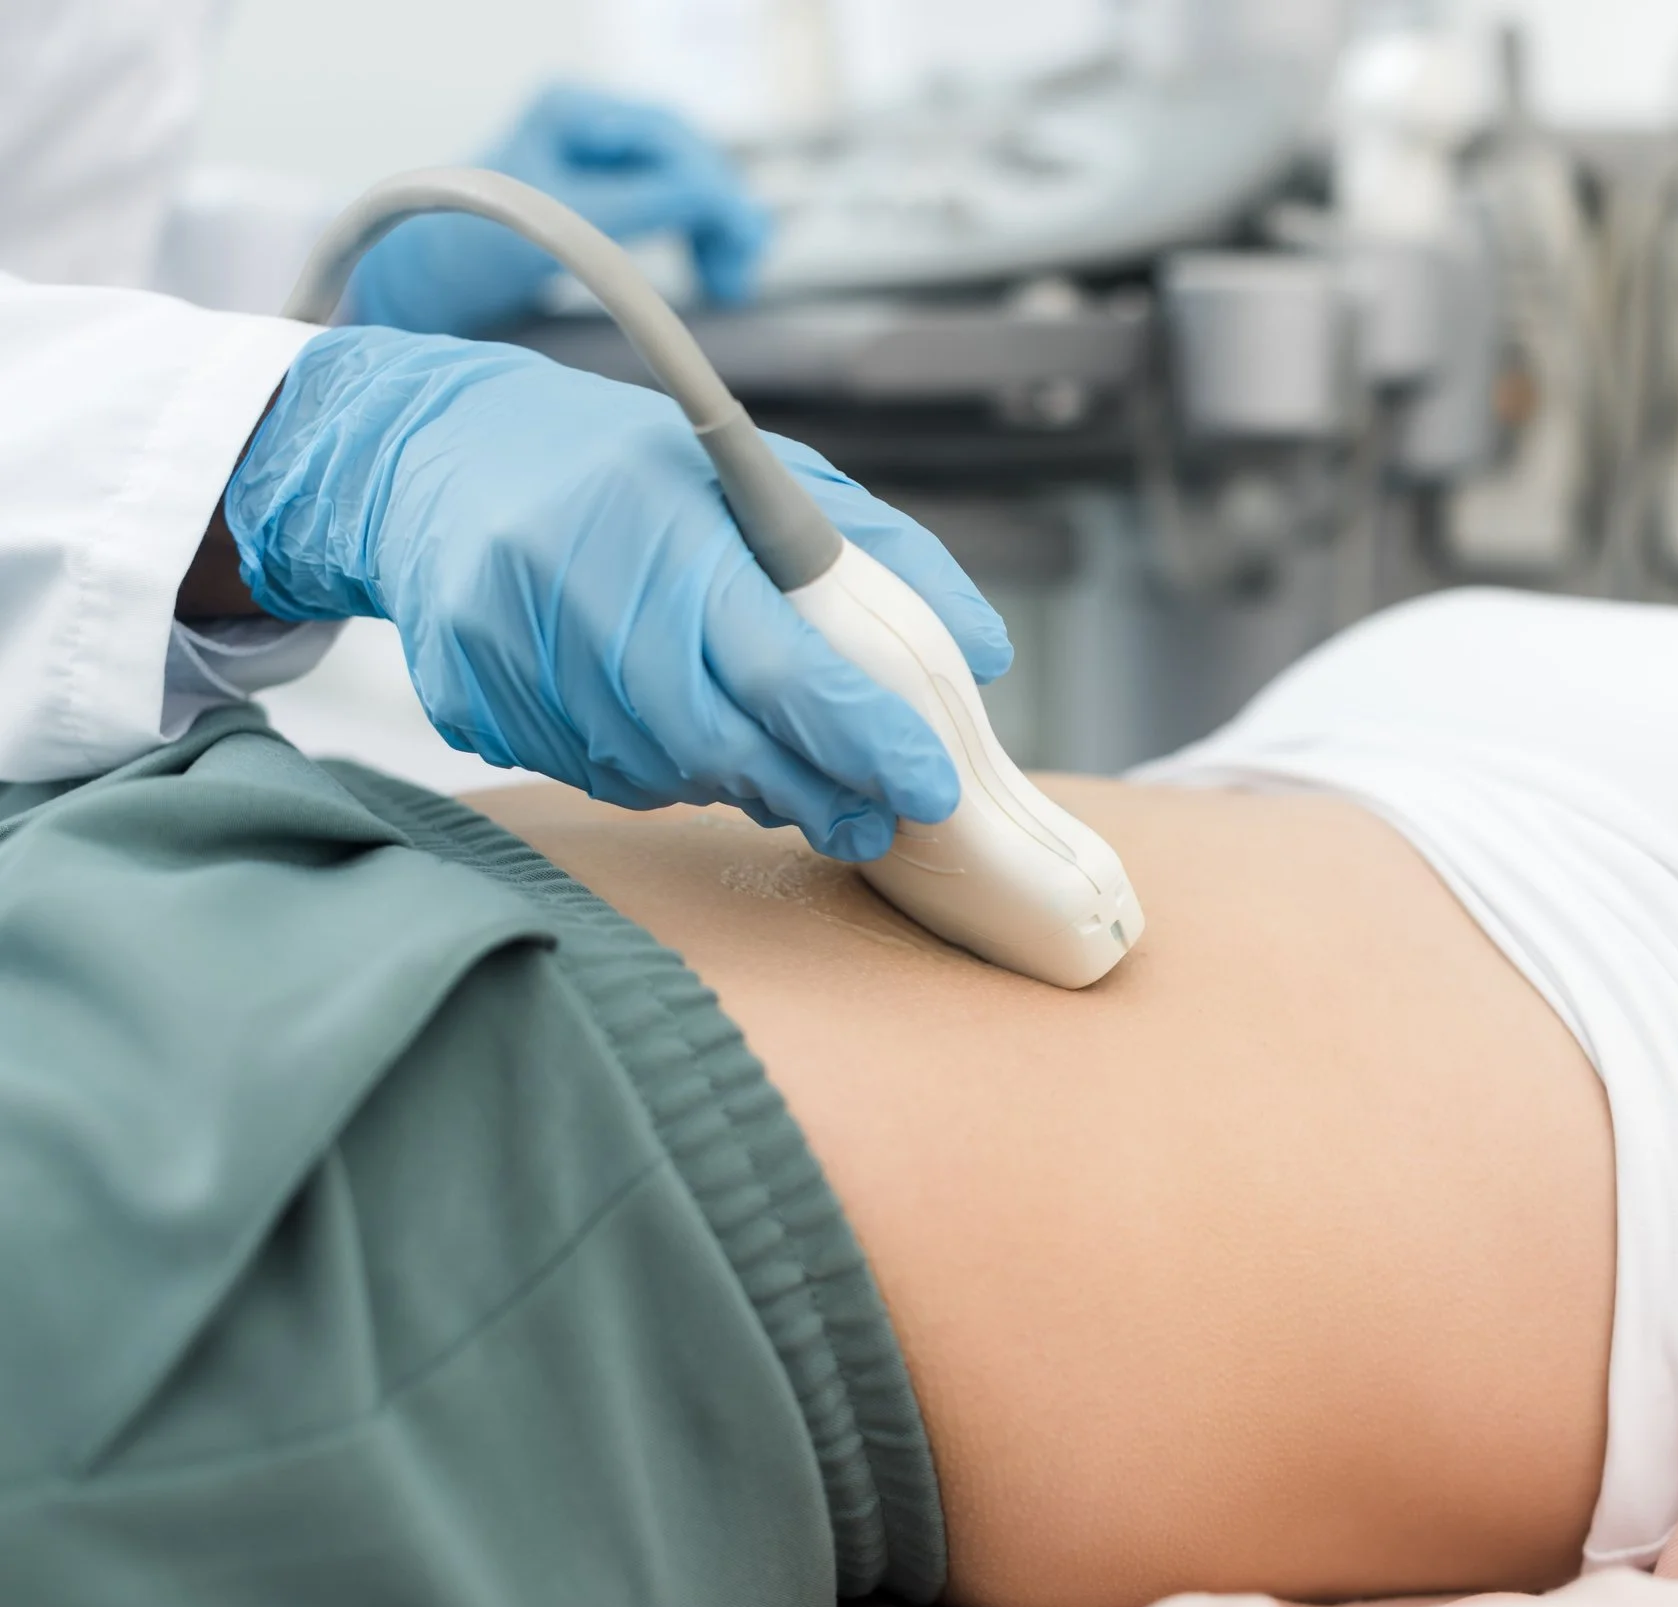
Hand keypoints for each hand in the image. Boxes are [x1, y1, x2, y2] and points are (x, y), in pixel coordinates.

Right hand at [223, 327, 1013, 859]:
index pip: (782, 666)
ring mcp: (507, 653)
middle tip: (874, 818)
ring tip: (783, 770)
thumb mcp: (760, 471)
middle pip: (721, 745)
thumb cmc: (624, 462)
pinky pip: (594, 774)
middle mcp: (572, 586)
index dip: (864, 741)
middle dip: (815, 793)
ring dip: (739, 785)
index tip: (932, 786)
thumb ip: (881, 554)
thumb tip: (984, 650)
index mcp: (658, 519)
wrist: (432, 456)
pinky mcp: (468, 702)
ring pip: (660, 773)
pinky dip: (659, 771)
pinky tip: (678, 734)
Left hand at [346, 84, 772, 338]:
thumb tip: (723, 199)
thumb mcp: (563, 222)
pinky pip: (676, 206)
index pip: (669, 136)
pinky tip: (711, 270)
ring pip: (690, 183)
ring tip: (729, 281)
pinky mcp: (607, 194)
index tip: (743, 242)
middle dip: (722, 212)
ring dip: (717, 229)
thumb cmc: (466, 248)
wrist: (420, 284)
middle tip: (738, 273)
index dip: (714, 188)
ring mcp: (599, 157)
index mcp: (572, 110)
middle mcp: (590, 123)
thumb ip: (644, 201)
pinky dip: (700, 237)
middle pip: (688, 156)